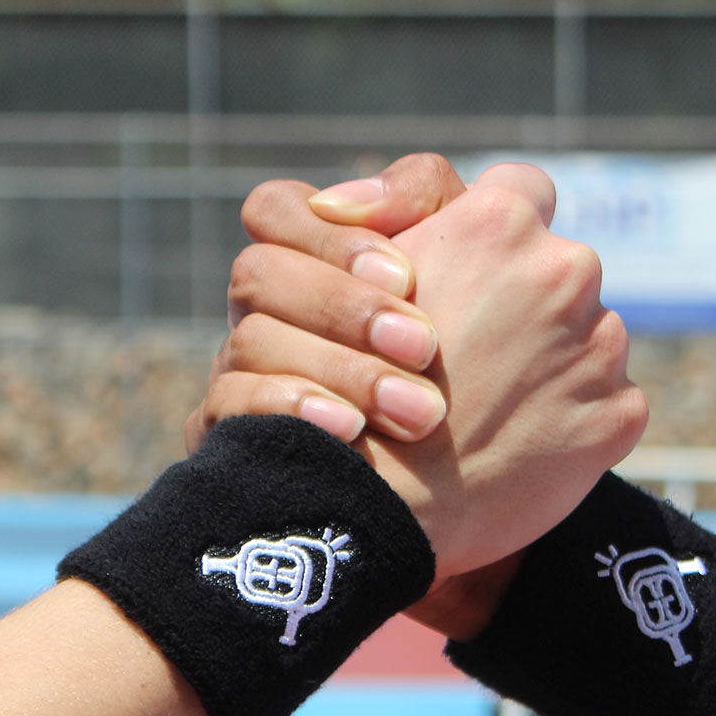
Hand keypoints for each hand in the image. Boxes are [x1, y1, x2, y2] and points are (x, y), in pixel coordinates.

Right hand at [185, 154, 467, 449]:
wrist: (458, 516)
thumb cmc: (479, 395)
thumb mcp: (490, 297)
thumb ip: (451, 216)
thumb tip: (359, 199)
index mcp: (313, 276)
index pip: (279, 212)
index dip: (337, 234)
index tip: (408, 278)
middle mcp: (268, 324)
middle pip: (258, 271)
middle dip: (347, 306)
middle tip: (425, 346)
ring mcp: (243, 384)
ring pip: (249, 341)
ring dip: (340, 367)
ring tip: (421, 412)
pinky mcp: (235, 447)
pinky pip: (225, 411)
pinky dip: (293, 409)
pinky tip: (353, 431)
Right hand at [355, 163, 645, 578]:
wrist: (378, 504)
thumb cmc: (357, 389)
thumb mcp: (364, 275)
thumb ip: (418, 221)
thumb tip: (453, 201)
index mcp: (500, 220)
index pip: (522, 190)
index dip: (496, 232)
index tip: (478, 271)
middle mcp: (564, 268)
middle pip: (560, 270)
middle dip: (527, 304)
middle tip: (476, 359)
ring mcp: (601, 342)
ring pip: (587, 336)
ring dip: (552, 363)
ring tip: (493, 412)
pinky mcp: (621, 412)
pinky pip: (605, 402)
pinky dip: (573, 420)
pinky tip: (520, 446)